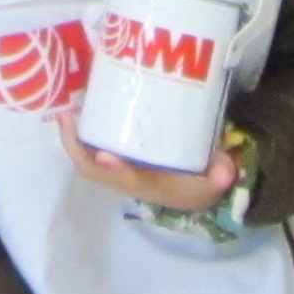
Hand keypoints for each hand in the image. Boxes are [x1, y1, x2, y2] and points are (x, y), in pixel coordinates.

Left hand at [59, 116, 242, 215]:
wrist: (191, 190)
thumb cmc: (195, 183)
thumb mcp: (211, 181)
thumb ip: (218, 175)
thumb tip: (226, 170)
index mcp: (147, 185)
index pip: (127, 181)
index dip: (115, 170)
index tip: (106, 156)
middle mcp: (126, 177)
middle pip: (93, 169)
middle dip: (76, 147)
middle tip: (67, 118)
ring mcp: (117, 167)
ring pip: (88, 156)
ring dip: (74, 136)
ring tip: (67, 108)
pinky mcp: (116, 153)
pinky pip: (94, 145)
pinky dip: (84, 129)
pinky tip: (82, 104)